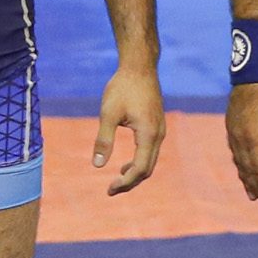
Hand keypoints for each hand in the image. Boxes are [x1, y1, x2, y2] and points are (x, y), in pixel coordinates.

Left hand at [94, 62, 165, 193]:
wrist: (139, 66)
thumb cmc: (122, 87)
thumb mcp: (108, 114)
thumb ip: (104, 140)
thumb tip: (97, 165)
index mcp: (148, 134)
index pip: (139, 169)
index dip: (125, 183)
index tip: (109, 189)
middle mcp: (158, 135)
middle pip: (148, 169)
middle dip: (130, 183)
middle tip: (111, 190)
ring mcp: (160, 130)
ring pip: (151, 161)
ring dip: (135, 173)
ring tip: (117, 180)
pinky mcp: (157, 125)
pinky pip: (151, 151)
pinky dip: (139, 162)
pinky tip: (125, 163)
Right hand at [226, 83, 257, 204]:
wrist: (253, 78)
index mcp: (255, 140)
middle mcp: (240, 141)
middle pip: (248, 171)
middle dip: (257, 188)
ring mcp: (233, 136)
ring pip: (239, 164)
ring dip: (247, 180)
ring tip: (253, 195)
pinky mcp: (231, 130)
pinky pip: (235, 154)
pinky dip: (241, 167)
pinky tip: (244, 172)